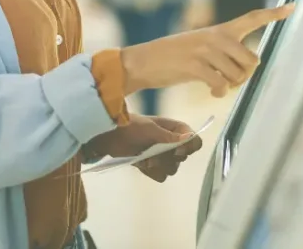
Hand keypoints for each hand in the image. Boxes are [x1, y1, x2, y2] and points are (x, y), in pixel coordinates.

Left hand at [84, 115, 202, 182]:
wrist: (108, 137)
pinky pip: (161, 176)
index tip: (176, 151)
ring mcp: (162, 155)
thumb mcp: (148, 129)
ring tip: (144, 159)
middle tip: (152, 154)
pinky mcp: (153, 166)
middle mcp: (172, 142)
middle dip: (167, 158)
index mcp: (175, 129)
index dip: (189, 147)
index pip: (194, 141)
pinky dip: (151, 172)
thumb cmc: (129, 126)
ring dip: (158, 166)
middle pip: (183, 158)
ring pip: (172, 169)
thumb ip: (168, 136)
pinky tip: (141, 164)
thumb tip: (189, 138)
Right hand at [120, 4, 294, 97]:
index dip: (274, 14)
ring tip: (214, 83)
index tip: (293, 6)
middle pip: (251, 60)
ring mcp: (205, 50)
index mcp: (219, 29)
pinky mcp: (195, 65)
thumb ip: (224, 53)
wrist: (144, 61)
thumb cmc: (175, 58)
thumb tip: (246, 71)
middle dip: (244, 76)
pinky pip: (221, 84)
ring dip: (229, 85)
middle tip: (228, 80)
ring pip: (237, 75)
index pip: (252, 18)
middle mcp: (215, 36)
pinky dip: (218, 92)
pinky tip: (210, 92)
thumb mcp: (201, 47)